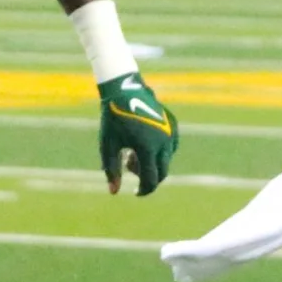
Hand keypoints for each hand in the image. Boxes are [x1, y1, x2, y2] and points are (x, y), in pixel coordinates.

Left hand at [98, 72, 177, 194]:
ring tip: (132, 152)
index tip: (135, 193)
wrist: (124, 89)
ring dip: (152, 162)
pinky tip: (144, 144)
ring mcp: (171, 132)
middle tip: (130, 168)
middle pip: (162, 172)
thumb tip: (113, 192)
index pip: (151, 179)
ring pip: (166, 159)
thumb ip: (112, 170)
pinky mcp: (174, 125)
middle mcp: (164, 142)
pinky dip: (159, 151)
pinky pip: (170, 146)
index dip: (144, 189)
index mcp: (148, 148)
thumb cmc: (113, 118)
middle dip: (148, 176)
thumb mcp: (108, 145)